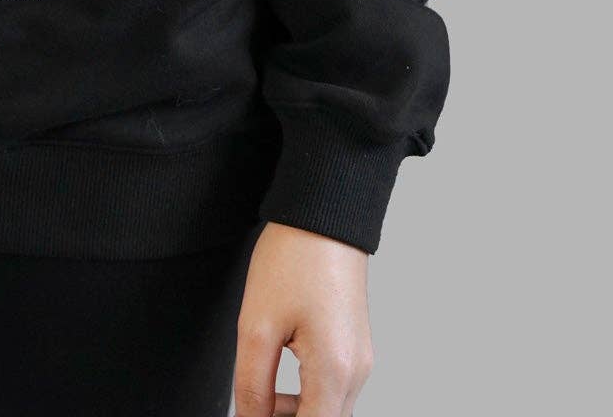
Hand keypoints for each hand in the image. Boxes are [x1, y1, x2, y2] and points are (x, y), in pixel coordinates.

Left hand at [234, 220, 373, 416]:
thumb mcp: (256, 325)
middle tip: (254, 406)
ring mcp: (360, 360)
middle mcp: (356, 373)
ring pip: (329, 410)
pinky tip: (278, 375)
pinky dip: (307, 394)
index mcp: (335, 372)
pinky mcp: (354, 348)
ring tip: (261, 390)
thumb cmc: (293, 258)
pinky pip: (333, 388)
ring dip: (295, 412)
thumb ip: (252, 385)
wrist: (322, 215)